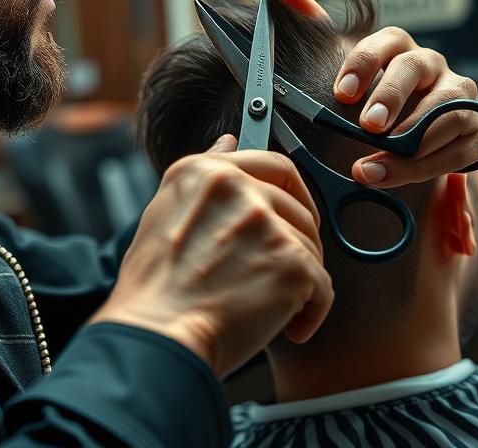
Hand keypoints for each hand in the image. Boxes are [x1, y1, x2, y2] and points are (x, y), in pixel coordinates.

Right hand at [88, 135, 333, 376]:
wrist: (158, 337)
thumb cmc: (154, 288)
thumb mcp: (165, 210)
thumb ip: (205, 171)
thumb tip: (230, 141)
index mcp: (205, 173)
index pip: (272, 163)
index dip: (291, 191)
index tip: (292, 210)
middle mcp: (238, 189)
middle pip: (299, 207)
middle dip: (297, 240)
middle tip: (281, 270)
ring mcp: (267, 223)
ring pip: (311, 247)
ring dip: (299, 280)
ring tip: (268, 306)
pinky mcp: (292, 262)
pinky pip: (323, 286)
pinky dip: (311, 312)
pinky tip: (288, 327)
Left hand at [273, 0, 477, 185]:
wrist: (419, 134)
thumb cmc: (374, 96)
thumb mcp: (345, 65)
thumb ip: (316, 26)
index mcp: (398, 45)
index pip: (383, 43)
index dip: (363, 65)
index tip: (341, 94)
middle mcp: (431, 64)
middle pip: (413, 69)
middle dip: (390, 97)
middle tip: (368, 126)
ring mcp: (460, 95)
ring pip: (442, 111)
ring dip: (408, 142)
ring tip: (372, 166)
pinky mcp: (477, 128)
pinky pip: (458, 147)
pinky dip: (426, 166)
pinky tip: (397, 176)